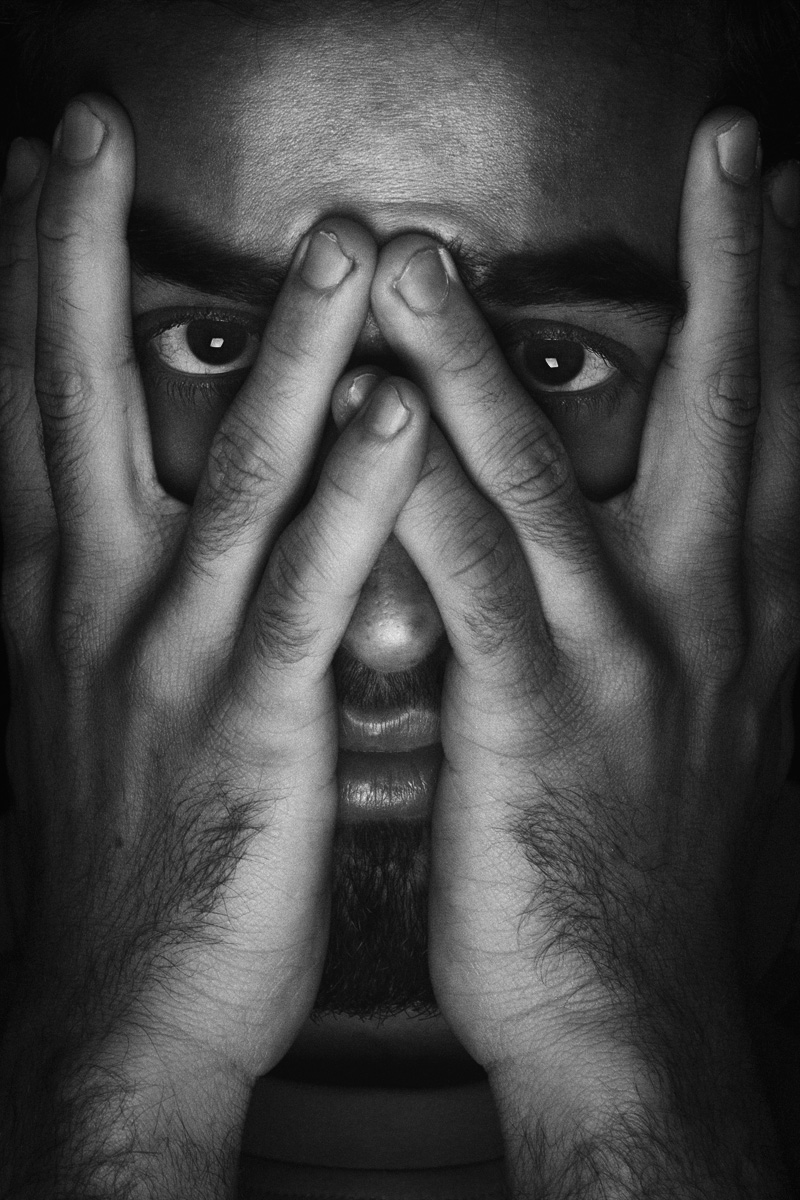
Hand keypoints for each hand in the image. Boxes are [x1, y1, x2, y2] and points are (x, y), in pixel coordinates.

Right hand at [0, 96, 428, 1190]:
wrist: (119, 1008)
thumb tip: (132, 525)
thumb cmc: (127, 859)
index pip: (25, 410)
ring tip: (335, 247)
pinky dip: (353, 496)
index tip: (31, 189)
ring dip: (280, 349)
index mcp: (58, 596)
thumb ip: (116, 606)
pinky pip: (310, 587)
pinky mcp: (253, 721)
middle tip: (90, 142)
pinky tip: (393, 413)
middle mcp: (97, 603)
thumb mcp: (90, 712)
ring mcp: (170, 656)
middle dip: (78, 259)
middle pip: (76, 399)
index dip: (22, 291)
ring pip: (227, 471)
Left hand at [359, 109, 796, 1188]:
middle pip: (730, 412)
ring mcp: (626, 664)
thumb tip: (664, 538)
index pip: (783, 430)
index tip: (782, 212)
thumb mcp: (698, 728)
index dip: (795, 311)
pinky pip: (473, 586)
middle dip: (733, 274)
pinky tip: (369, 424)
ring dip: (478, 363)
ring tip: (418, 262)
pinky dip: (417, 498)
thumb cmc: (644, 870)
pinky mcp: (536, 724)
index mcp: (747, 614)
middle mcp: (709, 617)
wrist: (635, 1015)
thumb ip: (684, 622)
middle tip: (726, 155)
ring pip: (548, 480)